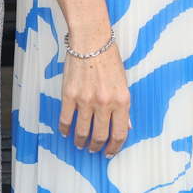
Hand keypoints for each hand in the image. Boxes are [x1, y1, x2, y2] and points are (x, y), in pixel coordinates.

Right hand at [59, 31, 129, 157]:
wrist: (91, 40)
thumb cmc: (108, 58)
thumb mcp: (123, 83)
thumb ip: (123, 106)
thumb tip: (126, 125)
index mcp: (121, 100)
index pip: (120, 133)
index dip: (115, 146)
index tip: (110, 152)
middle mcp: (104, 103)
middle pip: (100, 136)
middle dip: (97, 147)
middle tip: (94, 149)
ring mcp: (85, 100)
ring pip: (82, 131)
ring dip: (81, 141)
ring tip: (80, 144)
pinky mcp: (69, 95)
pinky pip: (66, 119)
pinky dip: (65, 129)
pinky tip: (66, 132)